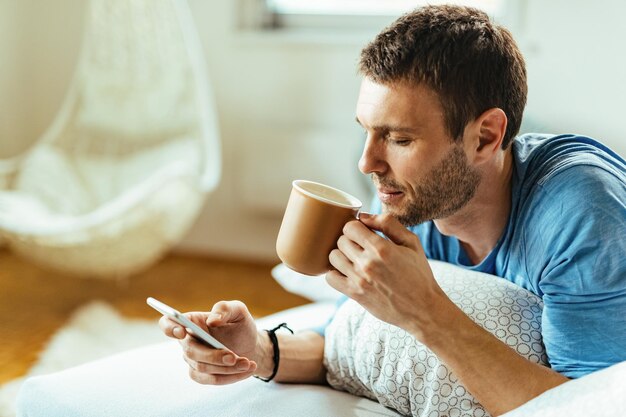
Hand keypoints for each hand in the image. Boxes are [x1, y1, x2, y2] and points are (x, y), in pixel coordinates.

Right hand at [159, 300, 261, 384]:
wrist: (251, 345)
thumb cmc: (240, 325)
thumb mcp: (238, 311)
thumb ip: (225, 309)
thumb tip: (212, 320)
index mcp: (192, 321)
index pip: (168, 322)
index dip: (170, 327)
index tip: (182, 331)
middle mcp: (188, 340)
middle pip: (190, 351)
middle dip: (213, 356)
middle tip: (234, 357)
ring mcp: (193, 359)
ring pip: (203, 368)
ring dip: (228, 368)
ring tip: (247, 363)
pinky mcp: (201, 375)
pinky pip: (212, 379)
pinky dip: (231, 377)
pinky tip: (246, 370)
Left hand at [326, 213, 448, 339]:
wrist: (422, 308)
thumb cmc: (419, 273)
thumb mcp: (411, 243)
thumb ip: (388, 224)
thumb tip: (363, 216)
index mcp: (381, 248)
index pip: (350, 227)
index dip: (356, 227)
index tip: (363, 232)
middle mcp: (367, 264)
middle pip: (341, 240)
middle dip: (350, 239)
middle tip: (360, 246)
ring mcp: (359, 280)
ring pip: (333, 257)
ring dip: (341, 254)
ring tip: (353, 258)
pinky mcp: (355, 294)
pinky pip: (330, 278)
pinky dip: (335, 272)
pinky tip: (347, 271)